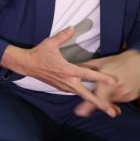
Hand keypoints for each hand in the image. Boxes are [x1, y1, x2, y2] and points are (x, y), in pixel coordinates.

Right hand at [1, 27, 119, 115]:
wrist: (26, 64)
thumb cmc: (39, 53)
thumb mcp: (50, 43)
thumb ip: (63, 36)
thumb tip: (72, 28)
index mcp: (67, 70)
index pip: (87, 74)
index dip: (101, 78)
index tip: (113, 81)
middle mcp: (67, 81)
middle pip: (86, 95)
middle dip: (99, 103)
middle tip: (111, 112)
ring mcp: (63, 86)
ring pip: (81, 95)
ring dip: (93, 102)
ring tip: (106, 108)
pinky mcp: (60, 87)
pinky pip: (75, 92)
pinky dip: (84, 95)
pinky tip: (91, 96)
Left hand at [75, 49, 139, 116]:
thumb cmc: (118, 61)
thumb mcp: (100, 62)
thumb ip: (86, 68)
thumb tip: (72, 68)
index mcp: (106, 83)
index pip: (96, 98)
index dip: (87, 106)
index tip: (79, 113)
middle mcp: (116, 92)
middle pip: (104, 102)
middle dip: (98, 103)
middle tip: (89, 105)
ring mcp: (126, 95)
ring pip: (112, 101)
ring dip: (107, 98)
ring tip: (108, 87)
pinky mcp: (132, 97)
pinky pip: (121, 99)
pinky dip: (116, 96)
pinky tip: (117, 87)